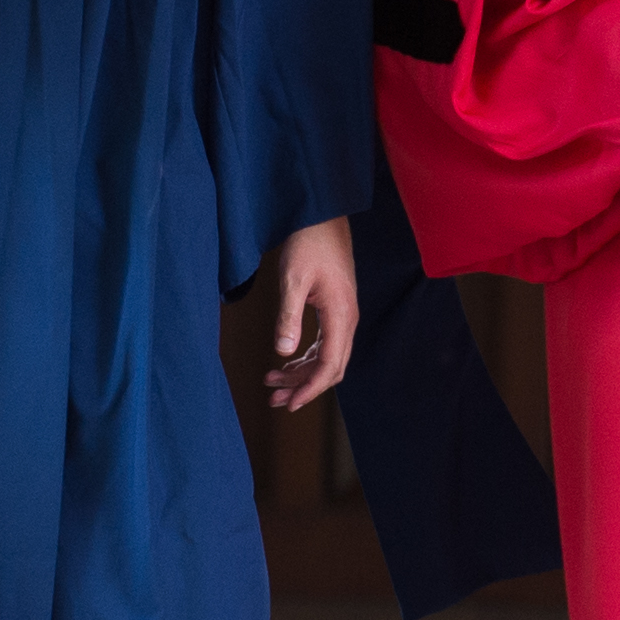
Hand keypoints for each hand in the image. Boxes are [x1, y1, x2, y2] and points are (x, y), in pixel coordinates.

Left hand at [261, 215, 359, 411]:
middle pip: (331, 367)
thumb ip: (288, 316)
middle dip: (304, 386)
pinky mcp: (334, 308)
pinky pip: (324, 343)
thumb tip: (283, 352)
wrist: (322, 216)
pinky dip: (304, 357)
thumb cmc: (309, 242)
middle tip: (276, 400)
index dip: (311, 388)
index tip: (290, 403)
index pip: (329, 365)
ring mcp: (342, 314)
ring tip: (273, 384)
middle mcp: (346, 319)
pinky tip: (285, 362)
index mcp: (340, 315)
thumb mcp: (293, 279)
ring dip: (302, 373)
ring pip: (326, 357)